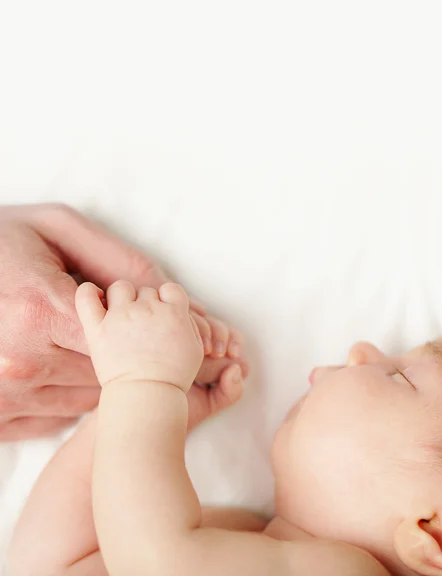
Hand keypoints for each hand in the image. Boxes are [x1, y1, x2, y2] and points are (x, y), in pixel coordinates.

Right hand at [0, 204, 244, 439]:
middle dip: (158, 366)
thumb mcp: (57, 228)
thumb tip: (169, 289)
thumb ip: (116, 257)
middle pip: (115, 374)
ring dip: (123, 385)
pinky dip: (81, 399)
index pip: (130, 341)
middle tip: (204, 358)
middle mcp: (21, 360)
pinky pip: (58, 417)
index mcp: (38, 312)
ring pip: (91, 399)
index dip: (172, 342)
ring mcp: (5, 393)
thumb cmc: (0, 241)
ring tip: (152, 367)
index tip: (217, 347)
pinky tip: (95, 379)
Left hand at [76, 281, 203, 390]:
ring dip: (122, 297)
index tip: (165, 313)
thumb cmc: (173, 377)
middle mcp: (147, 309)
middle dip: (146, 305)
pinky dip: (88, 292)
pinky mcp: (98, 328)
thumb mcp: (195, 349)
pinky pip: (86, 297)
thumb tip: (179, 312)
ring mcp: (121, 316)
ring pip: (120, 288)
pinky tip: (94, 296)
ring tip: (122, 314)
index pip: (171, 289)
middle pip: (146, 291)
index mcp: (173, 312)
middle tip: (144, 325)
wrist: (148, 395)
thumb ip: (189, 324)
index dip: (168, 299)